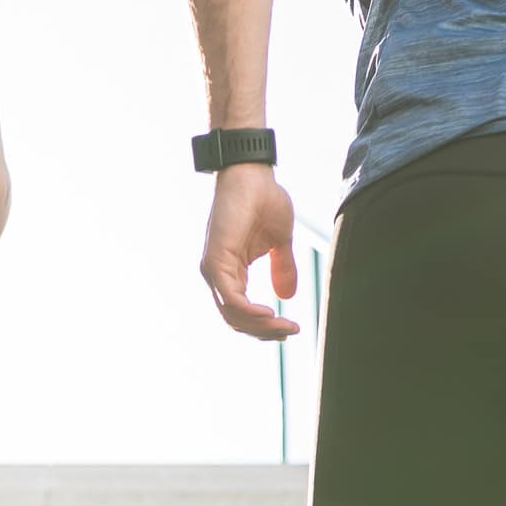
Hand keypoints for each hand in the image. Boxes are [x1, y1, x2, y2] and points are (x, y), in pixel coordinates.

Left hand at [200, 163, 298, 339]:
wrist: (252, 174)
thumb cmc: (264, 200)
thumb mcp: (280, 242)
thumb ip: (282, 268)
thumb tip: (287, 297)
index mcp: (230, 272)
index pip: (242, 312)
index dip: (265, 326)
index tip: (291, 328)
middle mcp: (218, 274)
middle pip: (236, 320)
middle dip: (265, 331)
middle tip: (291, 332)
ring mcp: (214, 269)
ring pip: (232, 314)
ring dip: (260, 326)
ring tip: (284, 327)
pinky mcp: (215, 261)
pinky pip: (230, 298)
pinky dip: (248, 312)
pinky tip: (269, 313)